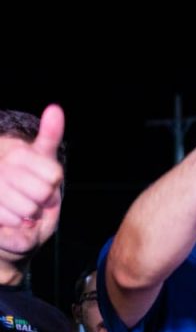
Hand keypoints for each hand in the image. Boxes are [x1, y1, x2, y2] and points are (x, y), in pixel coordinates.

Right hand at [0, 104, 64, 226]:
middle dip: (44, 200)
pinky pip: (15, 220)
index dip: (54, 183)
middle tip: (35, 197)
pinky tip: (11, 215)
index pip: (54, 174)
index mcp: (17, 154)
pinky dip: (18, 223)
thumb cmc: (32, 187)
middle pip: (43, 192)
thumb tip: (54, 108)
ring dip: (30, 214)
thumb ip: (50, 135)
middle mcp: (3, 167)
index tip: (46, 181)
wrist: (10, 217)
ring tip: (23, 207)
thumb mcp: (44, 162)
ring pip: (28, 208)